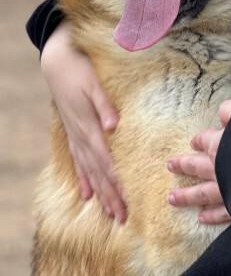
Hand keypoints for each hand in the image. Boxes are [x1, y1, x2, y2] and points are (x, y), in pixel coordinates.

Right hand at [40, 22, 126, 222]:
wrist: (56, 61)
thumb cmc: (79, 69)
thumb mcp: (93, 83)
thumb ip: (104, 105)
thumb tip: (115, 126)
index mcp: (89, 126)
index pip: (105, 161)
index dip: (115, 182)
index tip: (125, 200)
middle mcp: (81, 135)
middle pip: (98, 172)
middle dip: (110, 195)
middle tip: (122, 217)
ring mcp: (75, 135)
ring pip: (89, 170)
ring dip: (100, 192)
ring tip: (110, 212)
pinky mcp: (73, 130)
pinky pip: (78, 161)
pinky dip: (84, 177)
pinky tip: (87, 193)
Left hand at [167, 99, 230, 224]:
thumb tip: (223, 112)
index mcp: (219, 145)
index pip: (204, 140)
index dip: (199, 140)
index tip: (193, 143)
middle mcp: (216, 168)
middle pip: (195, 166)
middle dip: (182, 165)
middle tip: (169, 166)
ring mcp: (224, 189)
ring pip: (200, 193)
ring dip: (186, 196)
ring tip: (172, 198)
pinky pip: (220, 213)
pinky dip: (211, 215)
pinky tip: (201, 218)